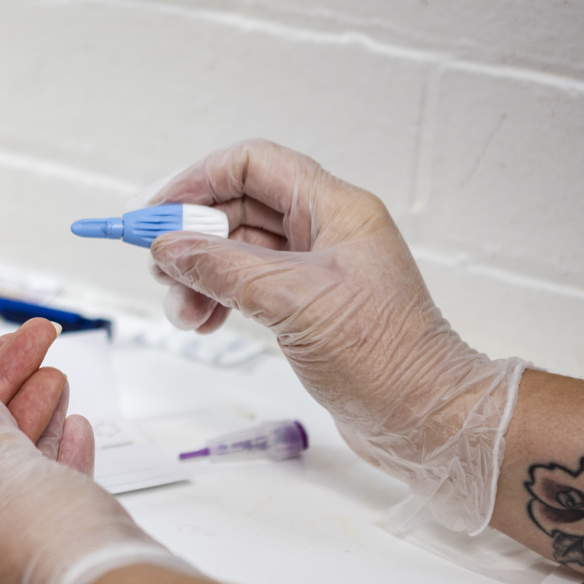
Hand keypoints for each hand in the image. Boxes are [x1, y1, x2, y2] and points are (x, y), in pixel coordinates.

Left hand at [0, 378, 195, 583]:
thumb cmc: (45, 550)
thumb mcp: (2, 469)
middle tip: (9, 384)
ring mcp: (15, 557)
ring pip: (19, 482)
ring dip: (35, 434)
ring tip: (50, 390)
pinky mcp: (57, 553)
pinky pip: (52, 498)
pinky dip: (61, 462)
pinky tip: (73, 430)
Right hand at [148, 139, 526, 532]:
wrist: (425, 419)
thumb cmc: (387, 360)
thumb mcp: (293, 303)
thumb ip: (223, 269)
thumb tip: (169, 248)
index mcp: (336, 209)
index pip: (253, 165)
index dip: (198, 182)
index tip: (158, 214)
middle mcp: (327, 231)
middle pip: (239, 207)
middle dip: (193, 237)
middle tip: (160, 270)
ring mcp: (318, 269)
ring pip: (239, 249)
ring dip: (200, 274)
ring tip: (184, 312)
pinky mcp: (309, 305)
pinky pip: (249, 284)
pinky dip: (218, 296)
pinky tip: (205, 320)